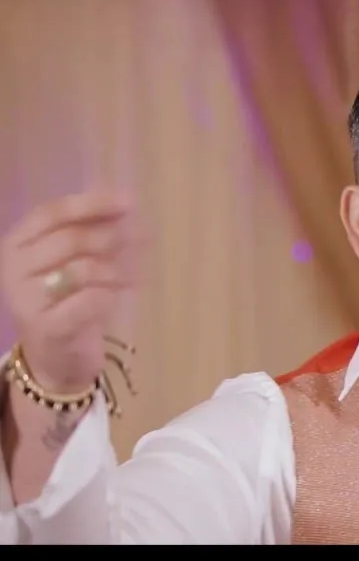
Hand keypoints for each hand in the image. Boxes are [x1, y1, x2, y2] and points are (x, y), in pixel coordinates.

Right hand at [0, 191, 137, 393]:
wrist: (55, 358)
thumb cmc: (66, 301)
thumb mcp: (70, 260)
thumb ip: (88, 231)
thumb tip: (124, 203)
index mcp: (16, 244)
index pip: (51, 213)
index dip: (92, 204)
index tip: (128, 202)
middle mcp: (13, 269)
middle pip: (72, 239)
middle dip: (113, 236)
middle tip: (143, 239)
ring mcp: (26, 300)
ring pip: (84, 268)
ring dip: (120, 267)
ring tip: (135, 274)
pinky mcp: (48, 327)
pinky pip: (91, 300)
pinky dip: (113, 294)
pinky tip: (121, 295)